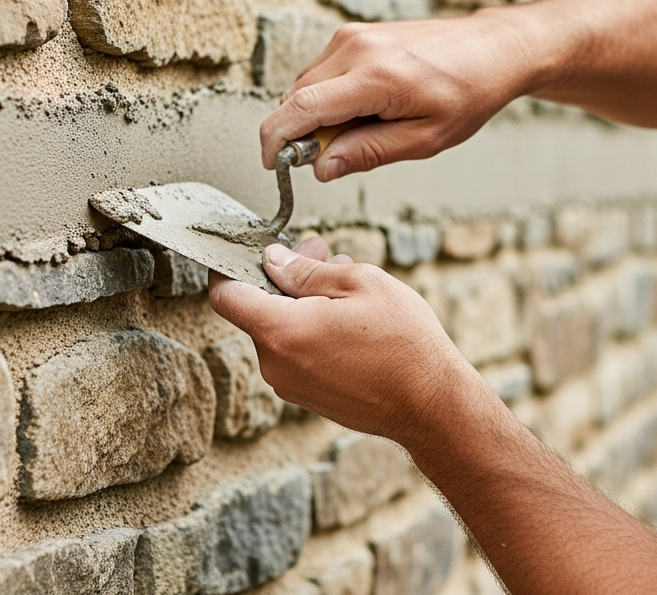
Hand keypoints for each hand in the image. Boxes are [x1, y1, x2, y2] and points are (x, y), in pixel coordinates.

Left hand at [207, 238, 476, 444]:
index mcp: (280, 332)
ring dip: (302, 302)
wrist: (431, 406)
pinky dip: (311, 330)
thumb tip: (274, 260)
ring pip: (280, 331)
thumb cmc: (402, 343)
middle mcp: (276, 364)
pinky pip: (296, 354)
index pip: (225, 296)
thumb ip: (306, 271)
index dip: (229, 267)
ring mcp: (290, 386)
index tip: (247, 250)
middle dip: (284, 277)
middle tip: (320, 251)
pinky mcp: (308, 398)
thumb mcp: (359, 284)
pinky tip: (349, 317)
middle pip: (258, 310)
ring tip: (346, 283)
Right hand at [259, 11, 537, 181]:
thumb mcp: (424, 139)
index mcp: (374, 77)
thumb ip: (367, 153)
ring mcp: (352, 35)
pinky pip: (322, 72)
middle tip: (338, 154)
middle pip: (296, 97)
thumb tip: (321, 168)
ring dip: (318, 115)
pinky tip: (366, 108)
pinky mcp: (354, 33)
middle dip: (301, 133)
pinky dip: (330, 97)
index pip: (300, 108)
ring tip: (365, 127)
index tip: (271, 164)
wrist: (491, 48)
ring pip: (306, 85)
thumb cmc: (468, 93)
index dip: (276, 140)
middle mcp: (354, 48)